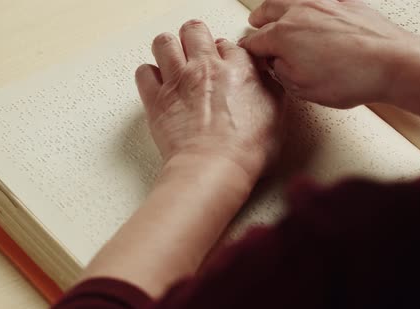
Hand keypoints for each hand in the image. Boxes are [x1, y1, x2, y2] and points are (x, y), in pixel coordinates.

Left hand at [136, 20, 283, 180]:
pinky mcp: (156, 100)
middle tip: (197, 52)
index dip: (226, 54)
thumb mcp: (275, 115)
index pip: (229, 44)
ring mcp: (178, 81)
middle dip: (195, 38)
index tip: (225, 63)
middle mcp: (205, 68)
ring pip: (164, 42)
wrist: (213, 167)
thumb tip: (266, 80)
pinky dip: (149, 75)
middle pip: (194, 31)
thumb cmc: (245, 150)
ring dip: (169, 48)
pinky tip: (158, 84)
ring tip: (174, 61)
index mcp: (238, 68)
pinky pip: (144, 72)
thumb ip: (270, 89)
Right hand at [238, 0, 419, 108]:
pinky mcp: (347, 3)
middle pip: (269, 10)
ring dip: (280, 5)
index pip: (256, 41)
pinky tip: (315, 5)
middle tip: (255, 23)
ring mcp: (324, 4)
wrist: (393, 62)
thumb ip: (283, 73)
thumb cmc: (352, 77)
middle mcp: (300, 13)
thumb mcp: (303, 88)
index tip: (248, 52)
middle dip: (259, 19)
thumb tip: (278, 64)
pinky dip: (313, 2)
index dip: (249, 49)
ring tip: (277, 11)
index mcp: (283, 35)